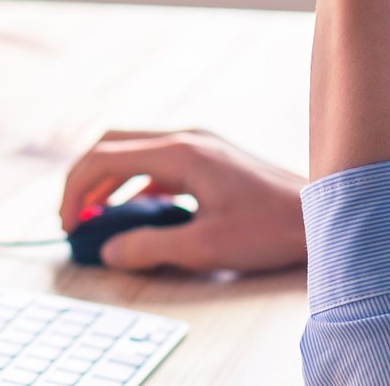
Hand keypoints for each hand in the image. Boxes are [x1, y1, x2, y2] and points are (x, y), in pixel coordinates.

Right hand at [57, 130, 307, 273]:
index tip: (67, 223)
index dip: (76, 189)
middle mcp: (186, 138)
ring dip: (110, 181)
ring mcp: (200, 144)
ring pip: (135, 151)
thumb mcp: (204, 247)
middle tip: (72, 217)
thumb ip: (150, 247)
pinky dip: (136, 184)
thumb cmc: (270, 228)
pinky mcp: (210, 157)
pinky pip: (158, 162)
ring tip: (97, 218)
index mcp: (180, 153)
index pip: (105, 157)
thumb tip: (109, 250)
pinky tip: (138, 214)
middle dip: (85, 179)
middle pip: (114, 144)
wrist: (322, 214)